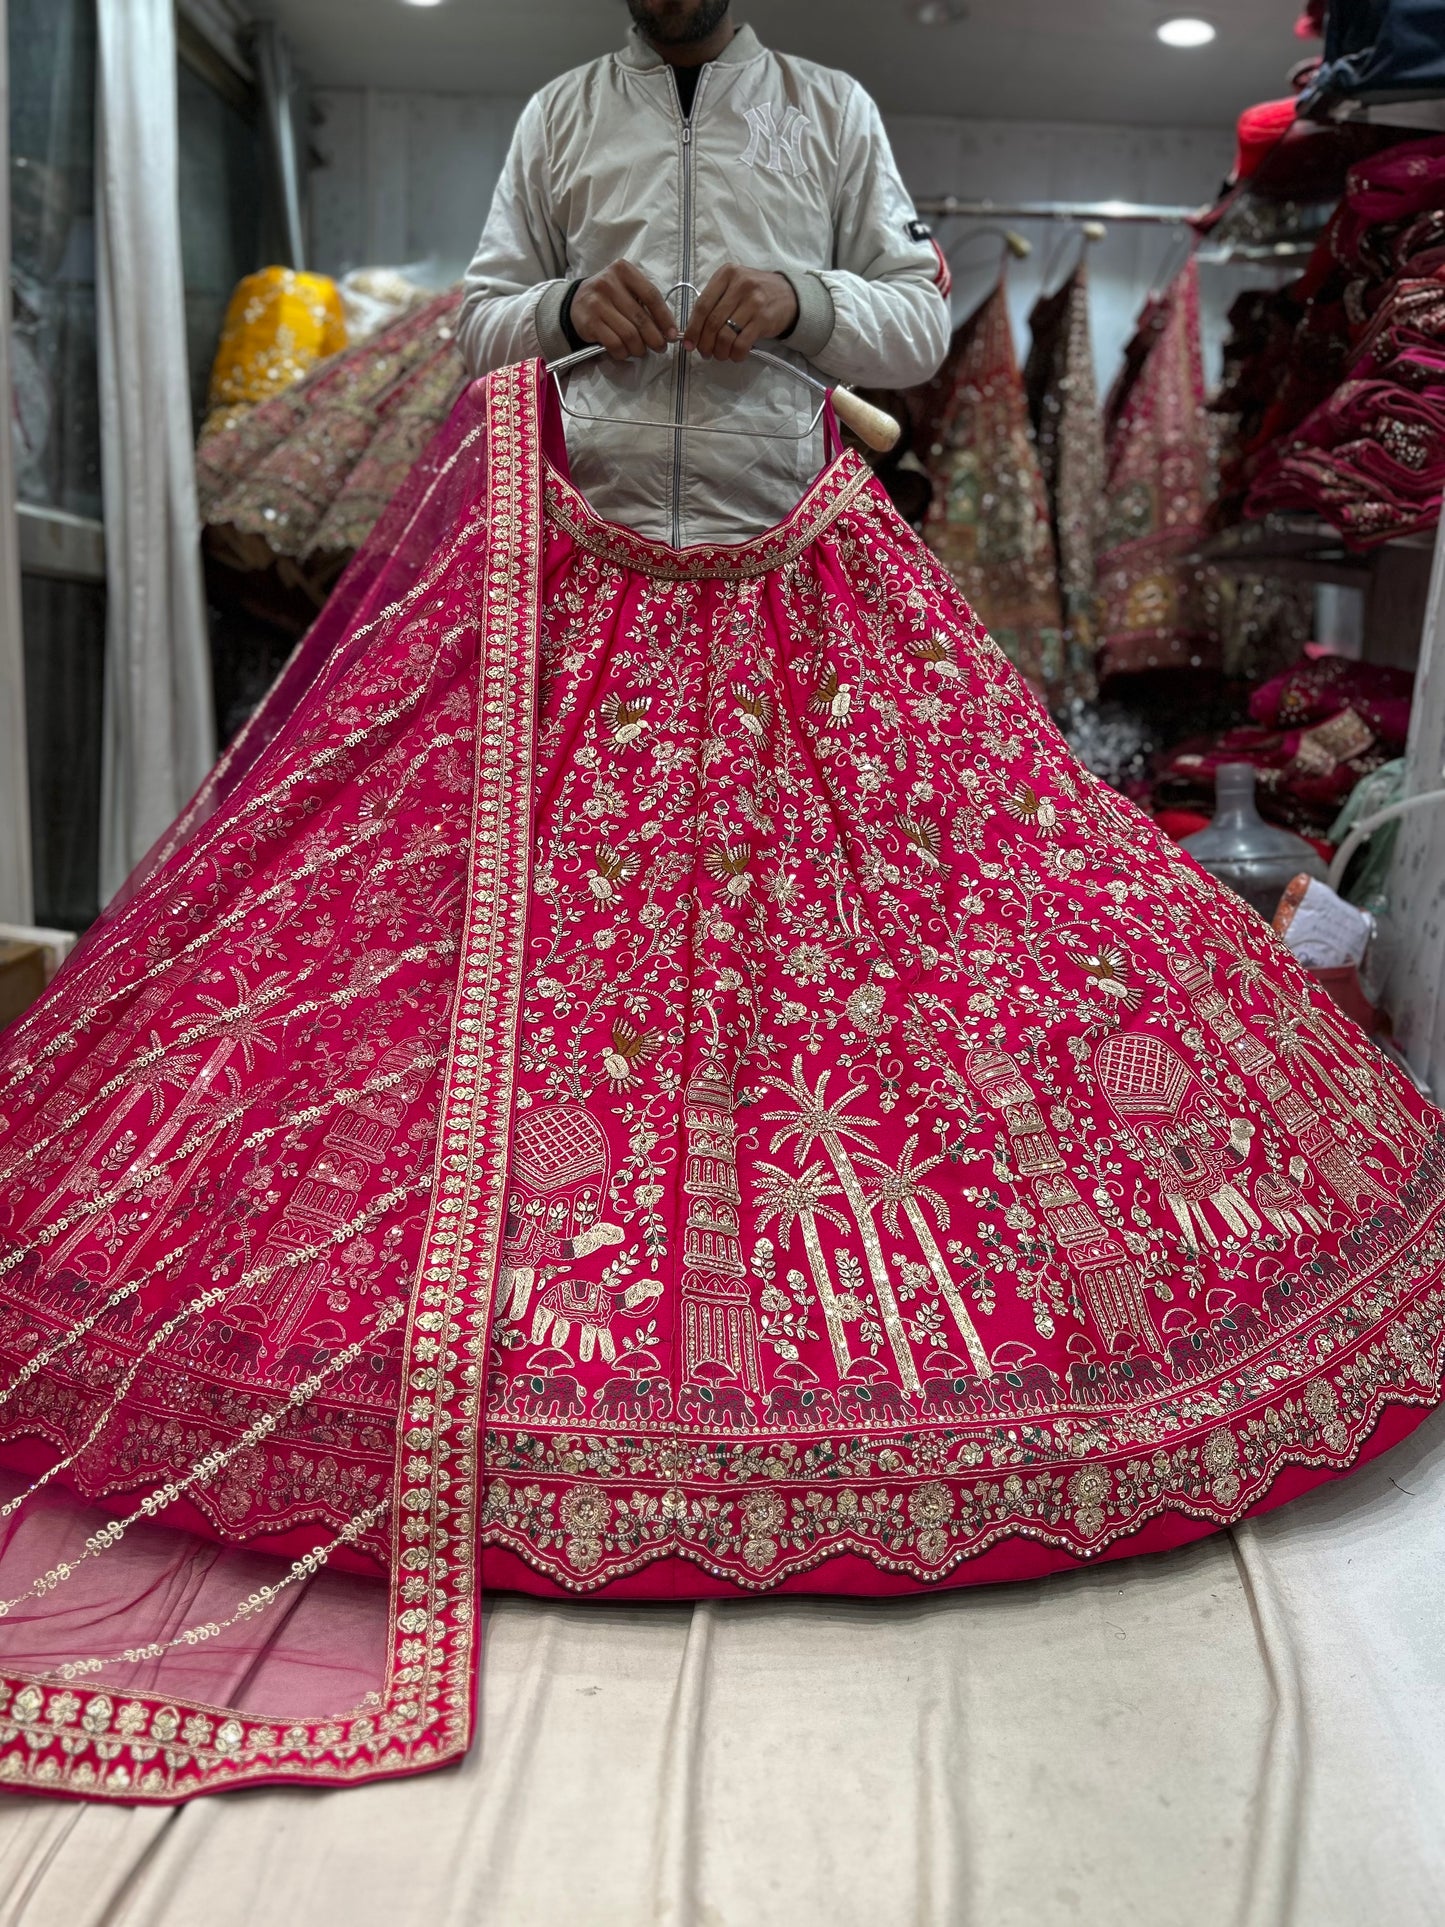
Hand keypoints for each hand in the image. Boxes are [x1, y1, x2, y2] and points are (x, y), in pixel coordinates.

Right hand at [570, 261, 677, 360]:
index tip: (672, 334)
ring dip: (639, 348)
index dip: (665, 318)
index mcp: (624, 271)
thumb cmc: (610, 296)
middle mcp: (609, 283)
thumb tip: (667, 330)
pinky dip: (623, 352)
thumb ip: (645, 303)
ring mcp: (597, 303)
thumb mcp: (627, 289)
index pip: (651, 296)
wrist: (577, 300)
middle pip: (641, 318)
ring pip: (629, 334)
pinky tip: (625, 352)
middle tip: (660, 347)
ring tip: (641, 351)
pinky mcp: (589, 322)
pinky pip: (614, 343)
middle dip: (655, 338)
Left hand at [685, 266, 799, 360]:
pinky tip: (736, 355)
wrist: (789, 295)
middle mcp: (740, 284)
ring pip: (726, 335)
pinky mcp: (764, 319)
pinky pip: (742, 343)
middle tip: (705, 353)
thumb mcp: (733, 285)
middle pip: (713, 322)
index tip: (688, 344)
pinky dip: (735, 354)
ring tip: (721, 355)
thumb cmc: (755, 292)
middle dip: (705, 343)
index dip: (693, 328)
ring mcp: (753, 302)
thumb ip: (714, 301)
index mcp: (726, 274)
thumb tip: (693, 331)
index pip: (702, 305)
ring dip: (720, 351)